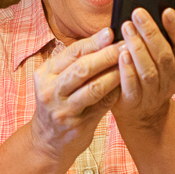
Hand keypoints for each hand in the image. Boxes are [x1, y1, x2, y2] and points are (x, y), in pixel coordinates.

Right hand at [30, 27, 121, 164]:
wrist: (47, 141)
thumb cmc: (57, 104)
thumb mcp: (56, 81)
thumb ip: (74, 63)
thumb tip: (105, 38)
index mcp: (44, 74)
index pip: (72, 52)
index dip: (93, 41)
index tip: (111, 32)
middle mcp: (50, 91)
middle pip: (83, 68)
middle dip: (107, 55)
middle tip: (126, 45)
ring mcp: (63, 110)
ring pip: (94, 87)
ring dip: (115, 73)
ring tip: (130, 63)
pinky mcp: (77, 125)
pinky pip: (102, 105)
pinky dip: (115, 93)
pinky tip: (126, 84)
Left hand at [112, 8, 174, 129]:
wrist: (143, 114)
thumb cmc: (149, 77)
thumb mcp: (161, 59)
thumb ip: (157, 41)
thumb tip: (146, 13)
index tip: (167, 11)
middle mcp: (171, 79)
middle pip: (164, 55)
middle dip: (151, 32)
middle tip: (138, 13)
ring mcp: (154, 93)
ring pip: (149, 70)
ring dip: (138, 48)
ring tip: (127, 28)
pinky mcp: (135, 102)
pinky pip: (132, 86)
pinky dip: (127, 70)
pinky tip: (121, 55)